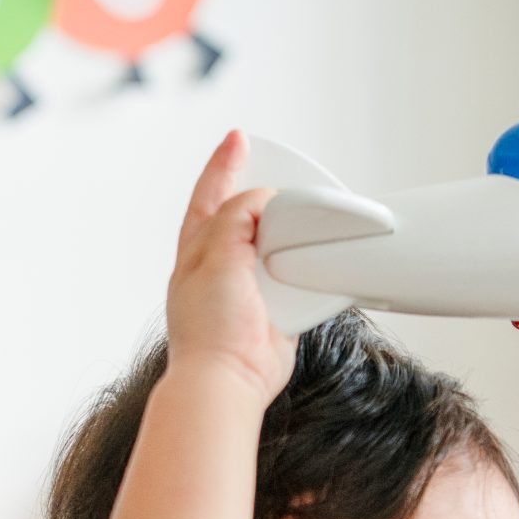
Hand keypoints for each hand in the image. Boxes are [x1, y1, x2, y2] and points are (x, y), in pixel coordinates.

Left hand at [164, 131, 290, 399]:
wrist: (228, 379)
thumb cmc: (209, 328)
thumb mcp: (216, 254)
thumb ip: (237, 218)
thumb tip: (262, 200)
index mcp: (197, 248)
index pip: (209, 194)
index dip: (224, 165)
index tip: (238, 139)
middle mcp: (221, 266)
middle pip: (244, 216)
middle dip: (262, 194)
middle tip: (283, 172)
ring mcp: (248, 289)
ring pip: (274, 247)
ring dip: (292, 234)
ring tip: (309, 216)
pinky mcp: (275, 312)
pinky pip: (298, 282)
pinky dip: (311, 269)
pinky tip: (321, 260)